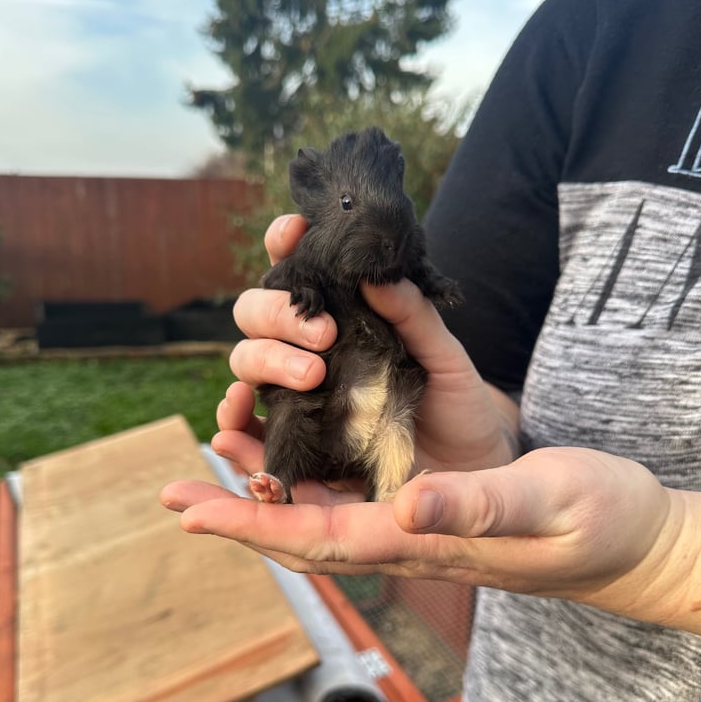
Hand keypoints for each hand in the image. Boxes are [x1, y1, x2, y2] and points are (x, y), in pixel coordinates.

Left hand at [160, 447, 700, 634]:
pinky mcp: (433, 512)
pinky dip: (311, 481)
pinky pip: (354, 502)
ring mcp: (418, 529)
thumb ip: (477, 509)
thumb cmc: (597, 521)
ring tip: (216, 466)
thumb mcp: (544, 502)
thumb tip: (404, 508)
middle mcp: (408, 540)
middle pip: (303, 536)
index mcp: (425, 541)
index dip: (252, 526)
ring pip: (322, 519)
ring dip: (265, 497)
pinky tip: (290, 459)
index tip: (192, 510)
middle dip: (237, 516)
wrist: (630, 541)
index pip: (320, 540)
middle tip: (174, 495)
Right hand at [216, 214, 518, 481]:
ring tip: (310, 376)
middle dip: (279, 314)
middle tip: (325, 334)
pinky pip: (247, 434)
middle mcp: (307, 350)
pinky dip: (234, 425)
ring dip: (264, 360)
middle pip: (257, 314)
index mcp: (341, 316)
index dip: (285, 244)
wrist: (466, 470)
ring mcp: (295, 396)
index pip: (298, 270)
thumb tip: (376, 273)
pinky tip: (238, 424)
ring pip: (247, 363)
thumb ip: (413, 315)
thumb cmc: (455, 403)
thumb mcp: (444, 357)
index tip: (294, 231)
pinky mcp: (294, 445)